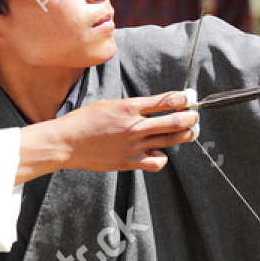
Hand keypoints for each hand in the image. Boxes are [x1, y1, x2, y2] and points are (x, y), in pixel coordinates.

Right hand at [17, 91, 197, 181]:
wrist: (65, 143)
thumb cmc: (84, 121)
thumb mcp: (109, 104)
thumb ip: (132, 107)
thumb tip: (153, 107)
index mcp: (129, 108)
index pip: (166, 101)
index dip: (183, 99)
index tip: (189, 98)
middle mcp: (134, 126)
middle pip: (175, 122)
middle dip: (190, 117)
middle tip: (194, 115)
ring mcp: (133, 146)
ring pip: (169, 140)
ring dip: (183, 135)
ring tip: (188, 131)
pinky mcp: (129, 162)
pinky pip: (156, 161)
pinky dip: (162, 156)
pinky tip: (158, 151)